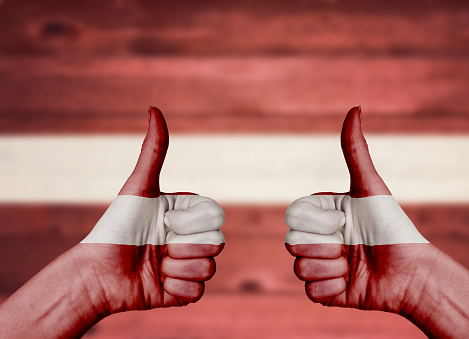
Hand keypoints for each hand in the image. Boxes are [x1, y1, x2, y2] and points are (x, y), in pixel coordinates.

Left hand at [78, 106, 224, 311]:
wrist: (97, 273)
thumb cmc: (116, 226)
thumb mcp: (138, 187)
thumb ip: (154, 151)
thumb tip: (154, 109)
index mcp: (187, 216)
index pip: (215, 218)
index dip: (191, 223)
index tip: (165, 222)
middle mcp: (191, 239)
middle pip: (217, 245)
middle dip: (184, 247)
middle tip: (158, 246)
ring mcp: (188, 266)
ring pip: (209, 269)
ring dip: (176, 269)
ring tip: (155, 265)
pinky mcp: (184, 293)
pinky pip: (198, 293)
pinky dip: (175, 290)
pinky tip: (157, 284)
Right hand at [285, 106, 431, 311]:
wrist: (412, 274)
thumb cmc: (392, 227)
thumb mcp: (370, 188)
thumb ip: (355, 150)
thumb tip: (355, 107)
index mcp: (322, 216)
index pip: (294, 218)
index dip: (318, 223)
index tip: (344, 223)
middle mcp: (319, 239)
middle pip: (292, 245)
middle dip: (325, 247)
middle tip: (350, 247)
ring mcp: (321, 266)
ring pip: (300, 270)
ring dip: (331, 269)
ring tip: (353, 265)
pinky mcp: (326, 293)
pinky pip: (311, 293)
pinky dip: (333, 289)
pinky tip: (352, 284)